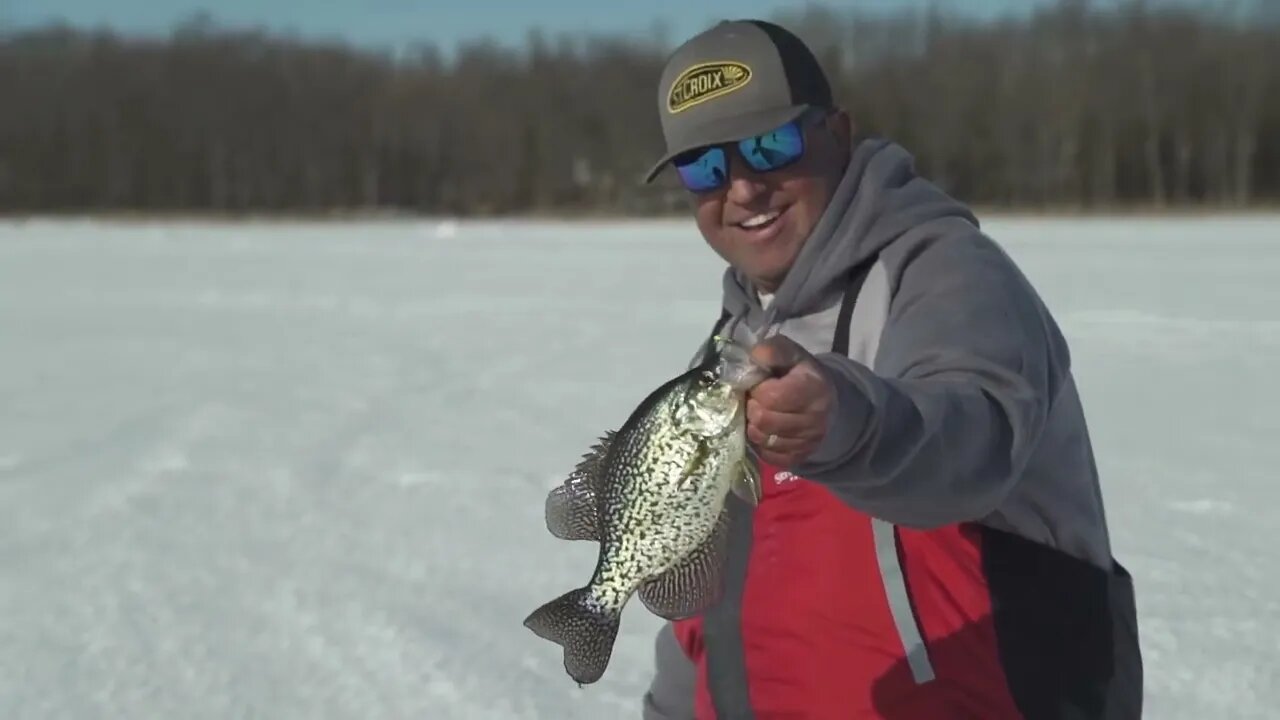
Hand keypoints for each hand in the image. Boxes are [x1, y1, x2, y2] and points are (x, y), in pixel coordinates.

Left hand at [744, 334, 834, 466]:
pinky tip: (765, 430)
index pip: (771, 396)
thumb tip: (755, 355)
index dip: (756, 389)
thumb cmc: (804, 376)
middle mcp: (815, 419)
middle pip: (764, 420)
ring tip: (759, 413)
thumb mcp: (793, 355)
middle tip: (755, 400)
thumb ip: (774, 351)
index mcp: (814, 388)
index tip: (758, 384)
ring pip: (763, 440)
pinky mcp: (799, 458)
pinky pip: (768, 456)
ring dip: (753, 425)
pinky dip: (760, 444)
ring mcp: (808, 442)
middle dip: (752, 407)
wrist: (829, 404)